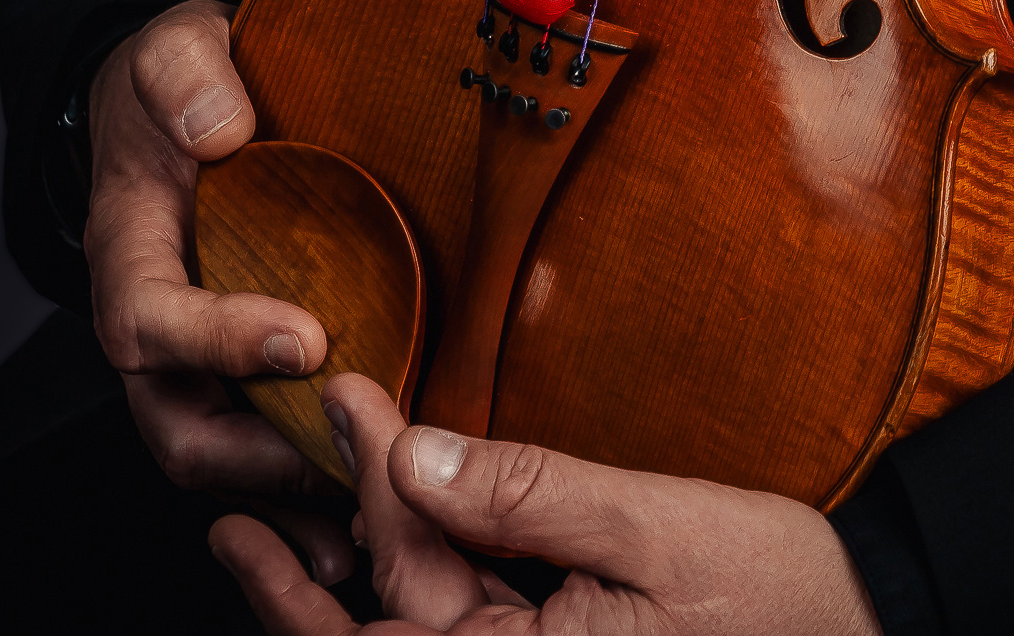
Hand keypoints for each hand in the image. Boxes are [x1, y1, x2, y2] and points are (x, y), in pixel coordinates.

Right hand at [87, 0, 353, 588]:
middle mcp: (150, 326)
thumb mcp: (175, 46)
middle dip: (258, 455)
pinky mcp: (233, 372)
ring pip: (220, 456)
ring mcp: (189, 361)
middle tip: (347, 450)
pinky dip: (300, 487)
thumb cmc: (172, 81)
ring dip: (287, 492)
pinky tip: (362, 506)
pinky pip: (256, 447)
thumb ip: (188, 74)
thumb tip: (221, 126)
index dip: (220, 342)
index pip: (150, 323)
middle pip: (177, 426)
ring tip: (366, 504)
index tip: (308, 338)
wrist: (171, 102)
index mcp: (126, 254)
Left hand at [211, 373, 881, 632]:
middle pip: (387, 634)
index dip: (367, 488)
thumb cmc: (777, 597)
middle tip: (236, 508)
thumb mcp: (657, 528)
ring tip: (260, 546)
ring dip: (336, 599)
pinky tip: (372, 566)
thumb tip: (418, 452)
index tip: (343, 401)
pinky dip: (406, 607)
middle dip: (313, 565)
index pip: (408, 585)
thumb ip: (530, 495)